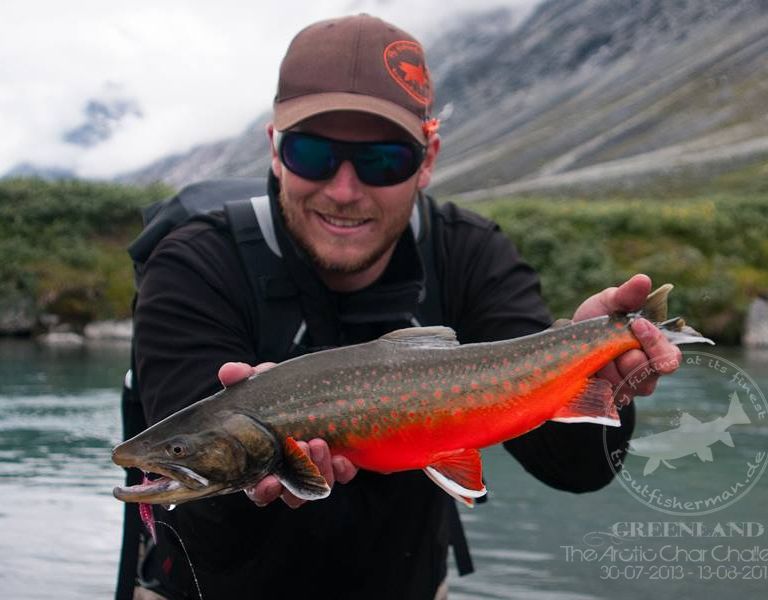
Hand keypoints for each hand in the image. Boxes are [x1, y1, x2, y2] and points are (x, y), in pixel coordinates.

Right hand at [217, 361, 358, 508]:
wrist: (312, 386)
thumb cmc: (276, 392)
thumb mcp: (260, 382)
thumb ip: (242, 377)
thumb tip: (229, 371)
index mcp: (263, 461)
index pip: (258, 489)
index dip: (263, 491)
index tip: (269, 481)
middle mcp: (289, 472)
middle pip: (290, 494)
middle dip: (296, 479)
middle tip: (300, 446)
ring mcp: (315, 468)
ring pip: (317, 487)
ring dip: (319, 469)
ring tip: (319, 442)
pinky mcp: (340, 461)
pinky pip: (343, 475)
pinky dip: (343, 470)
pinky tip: (342, 457)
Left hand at [571, 274, 681, 400]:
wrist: (570, 337)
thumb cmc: (599, 318)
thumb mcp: (610, 301)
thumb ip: (627, 295)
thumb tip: (643, 280)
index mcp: (655, 348)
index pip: (670, 358)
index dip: (656, 343)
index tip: (637, 324)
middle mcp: (647, 372)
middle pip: (650, 376)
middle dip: (630, 359)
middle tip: (615, 345)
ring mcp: (628, 388)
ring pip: (627, 387)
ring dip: (609, 368)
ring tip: (598, 354)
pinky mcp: (608, 398)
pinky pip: (606, 396)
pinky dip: (595, 380)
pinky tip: (589, 368)